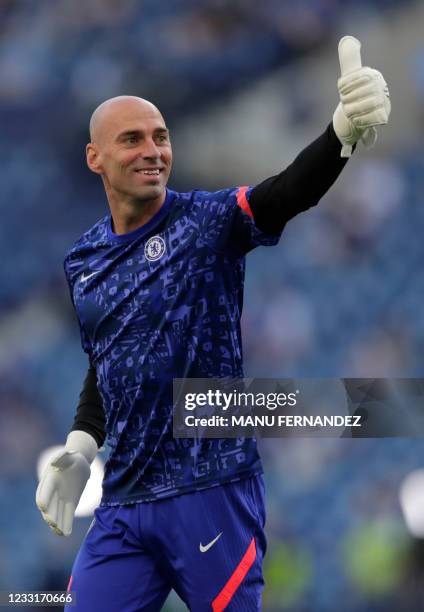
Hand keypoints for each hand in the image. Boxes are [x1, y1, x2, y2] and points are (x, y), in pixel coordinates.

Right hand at [36, 450, 90, 535]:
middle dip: (50, 514)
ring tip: (59, 532)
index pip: (45, 490)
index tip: (42, 505)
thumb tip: (56, 460)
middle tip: (52, 522)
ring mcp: (61, 499)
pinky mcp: (70, 503)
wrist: (79, 463)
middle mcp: (53, 492)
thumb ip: (62, 457)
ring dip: (57, 523)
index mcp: (50, 480)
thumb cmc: (71, 457)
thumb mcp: (68, 454)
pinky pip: (67, 515)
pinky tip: (66, 534)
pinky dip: (66, 524)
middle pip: (50, 506)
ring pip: (58, 513)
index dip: (44, 498)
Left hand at [333, 36, 390, 156]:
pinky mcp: (383, 114)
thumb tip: (347, 40)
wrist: (366, 112)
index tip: (341, 91)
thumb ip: (350, 59)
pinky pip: (369, 118)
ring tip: (348, 112)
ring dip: (352, 111)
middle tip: (345, 103)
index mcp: (371, 75)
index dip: (344, 86)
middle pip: (358, 94)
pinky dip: (359, 120)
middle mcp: (379, 86)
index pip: (354, 78)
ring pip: (364, 106)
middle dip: (347, 100)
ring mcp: (383, 100)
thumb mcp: (352, 75)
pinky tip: (355, 119)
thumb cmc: (357, 91)